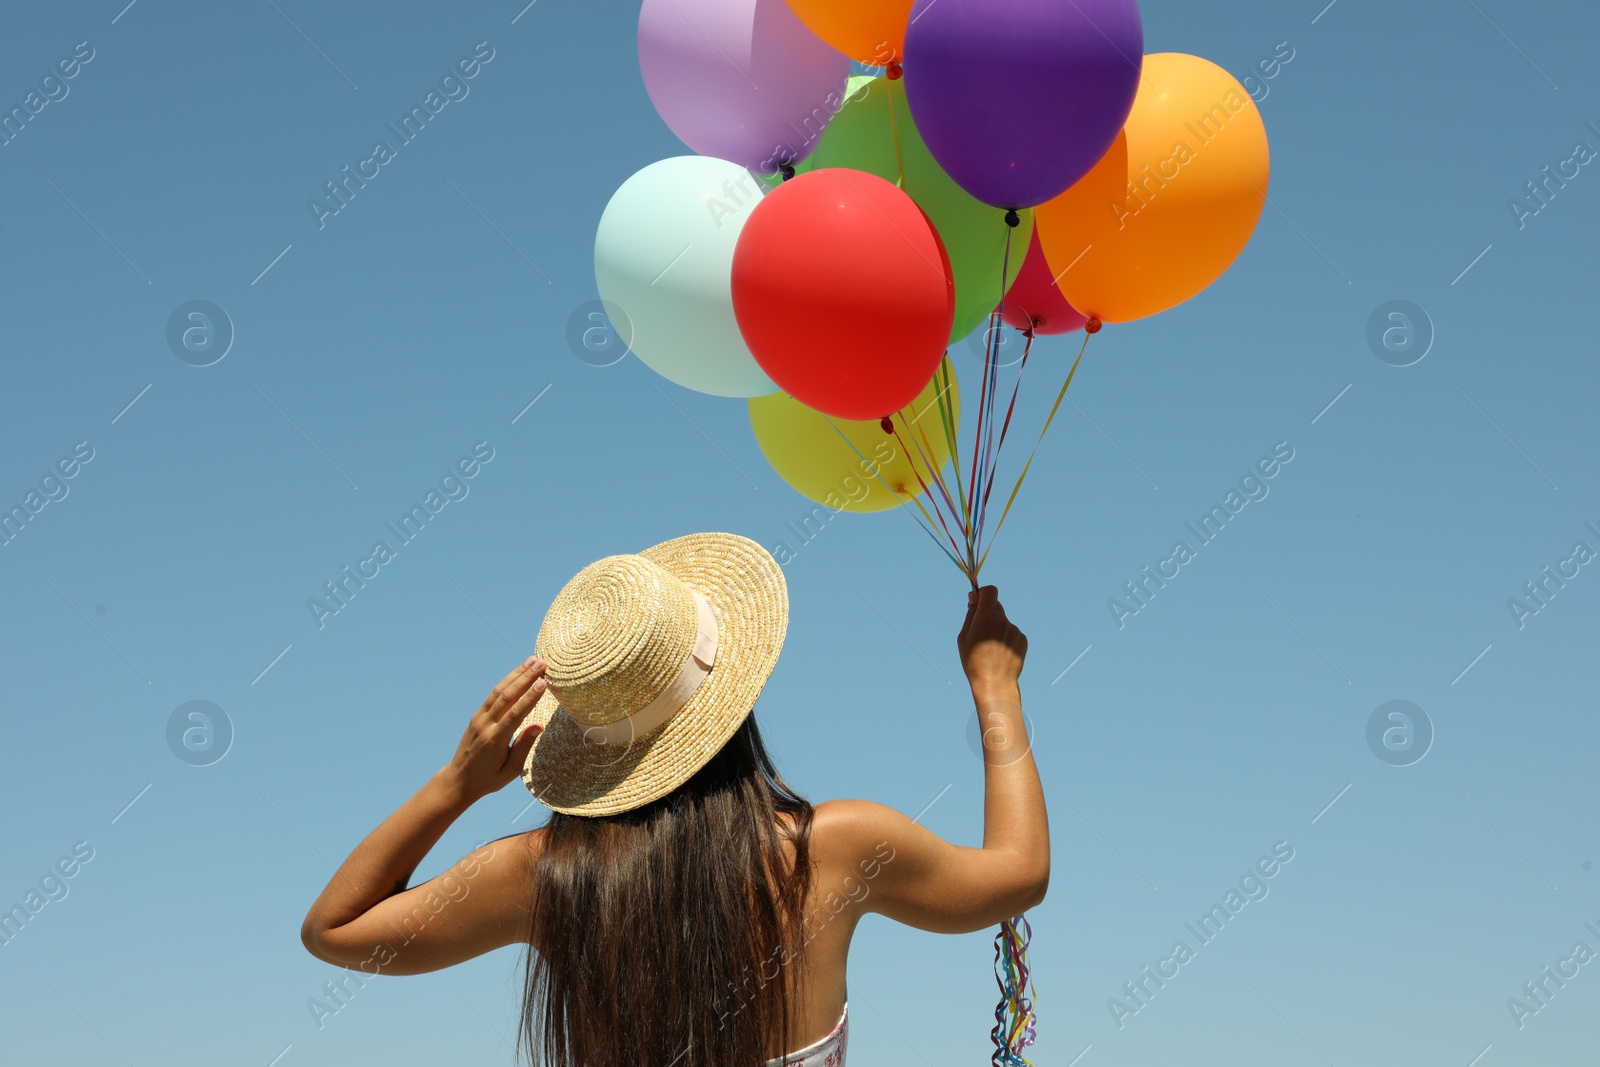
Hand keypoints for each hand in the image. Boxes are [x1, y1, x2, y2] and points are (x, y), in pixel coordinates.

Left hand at [438, 656, 547, 804]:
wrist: (459, 780)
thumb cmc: (488, 778)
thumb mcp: (510, 771)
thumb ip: (523, 747)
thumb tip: (538, 725)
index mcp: (494, 740)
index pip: (515, 714)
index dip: (530, 697)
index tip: (544, 682)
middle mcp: (485, 725)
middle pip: (507, 696)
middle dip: (526, 677)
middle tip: (542, 663)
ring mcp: (479, 718)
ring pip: (499, 691)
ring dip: (517, 674)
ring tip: (533, 661)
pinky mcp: (477, 716)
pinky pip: (493, 695)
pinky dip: (507, 681)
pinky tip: (518, 673)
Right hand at [957, 586, 1026, 694]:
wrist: (994, 683)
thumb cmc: (974, 661)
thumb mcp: (964, 636)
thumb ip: (970, 614)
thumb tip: (974, 596)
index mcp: (986, 617)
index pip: (990, 591)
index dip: (983, 593)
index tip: (978, 601)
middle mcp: (1002, 620)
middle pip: (996, 606)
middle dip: (988, 613)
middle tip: (981, 629)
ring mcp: (1014, 630)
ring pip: (1003, 621)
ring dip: (997, 628)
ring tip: (990, 648)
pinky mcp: (1022, 639)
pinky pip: (1011, 632)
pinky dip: (1005, 638)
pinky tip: (1000, 653)